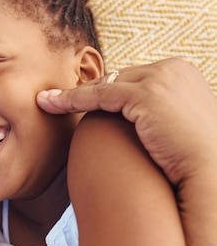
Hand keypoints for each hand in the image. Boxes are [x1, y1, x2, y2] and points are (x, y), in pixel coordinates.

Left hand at [36, 57, 216, 185]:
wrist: (213, 176)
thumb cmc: (193, 159)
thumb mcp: (176, 127)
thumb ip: (157, 115)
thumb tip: (140, 121)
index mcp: (182, 72)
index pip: (133, 78)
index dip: (105, 91)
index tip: (78, 99)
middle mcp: (173, 69)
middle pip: (117, 77)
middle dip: (87, 90)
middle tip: (54, 98)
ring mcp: (162, 79)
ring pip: (104, 84)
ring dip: (72, 94)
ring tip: (45, 101)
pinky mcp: (148, 94)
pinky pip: (99, 95)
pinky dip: (71, 100)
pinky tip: (49, 104)